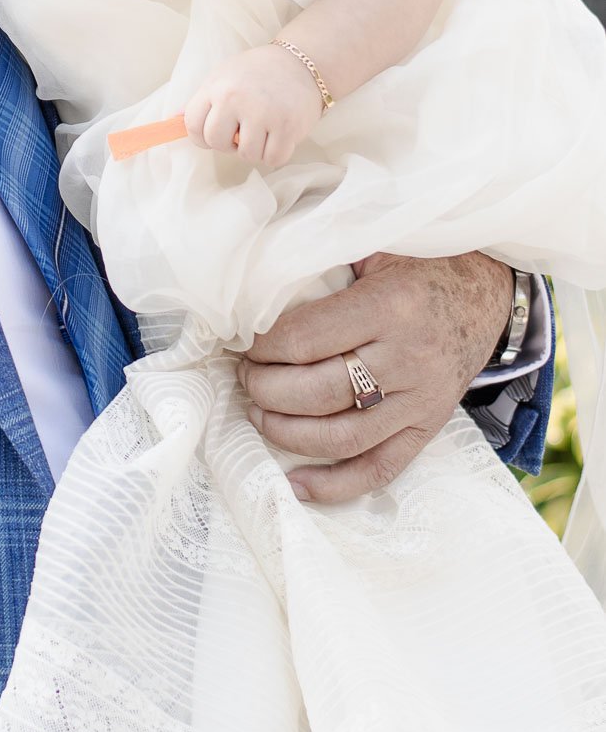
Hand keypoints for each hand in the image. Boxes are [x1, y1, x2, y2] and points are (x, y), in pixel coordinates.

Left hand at [183, 44, 322, 169]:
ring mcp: (263, 113)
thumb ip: (203, 100)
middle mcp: (236, 99)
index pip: (192, 125)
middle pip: (216, 143)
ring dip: (254, 149)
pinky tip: (278, 136)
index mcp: (216, 87)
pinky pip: (273, 159)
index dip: (201, 137)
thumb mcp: (224, 76)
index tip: (213, 135)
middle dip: (227, 144)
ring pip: (246, 155)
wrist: (302, 61)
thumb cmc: (258, 72)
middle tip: (241, 132)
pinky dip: (275, 154)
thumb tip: (173, 121)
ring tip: (263, 130)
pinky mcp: (288, 126)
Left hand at [238, 251, 512, 503]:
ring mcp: (420, 402)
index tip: (244, 343)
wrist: (487, 294)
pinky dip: (336, 485)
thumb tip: (256, 290)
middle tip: (245, 377)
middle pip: (318, 393)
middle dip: (266, 390)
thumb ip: (325, 265)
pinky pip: (381, 469)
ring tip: (257, 414)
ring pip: (342, 437)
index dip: (264, 347)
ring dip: (287, 433)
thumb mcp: (376, 246)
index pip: (306, 340)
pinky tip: (296, 484)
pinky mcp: (427, 428)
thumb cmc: (422, 265)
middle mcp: (407, 360)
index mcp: (389, 307)